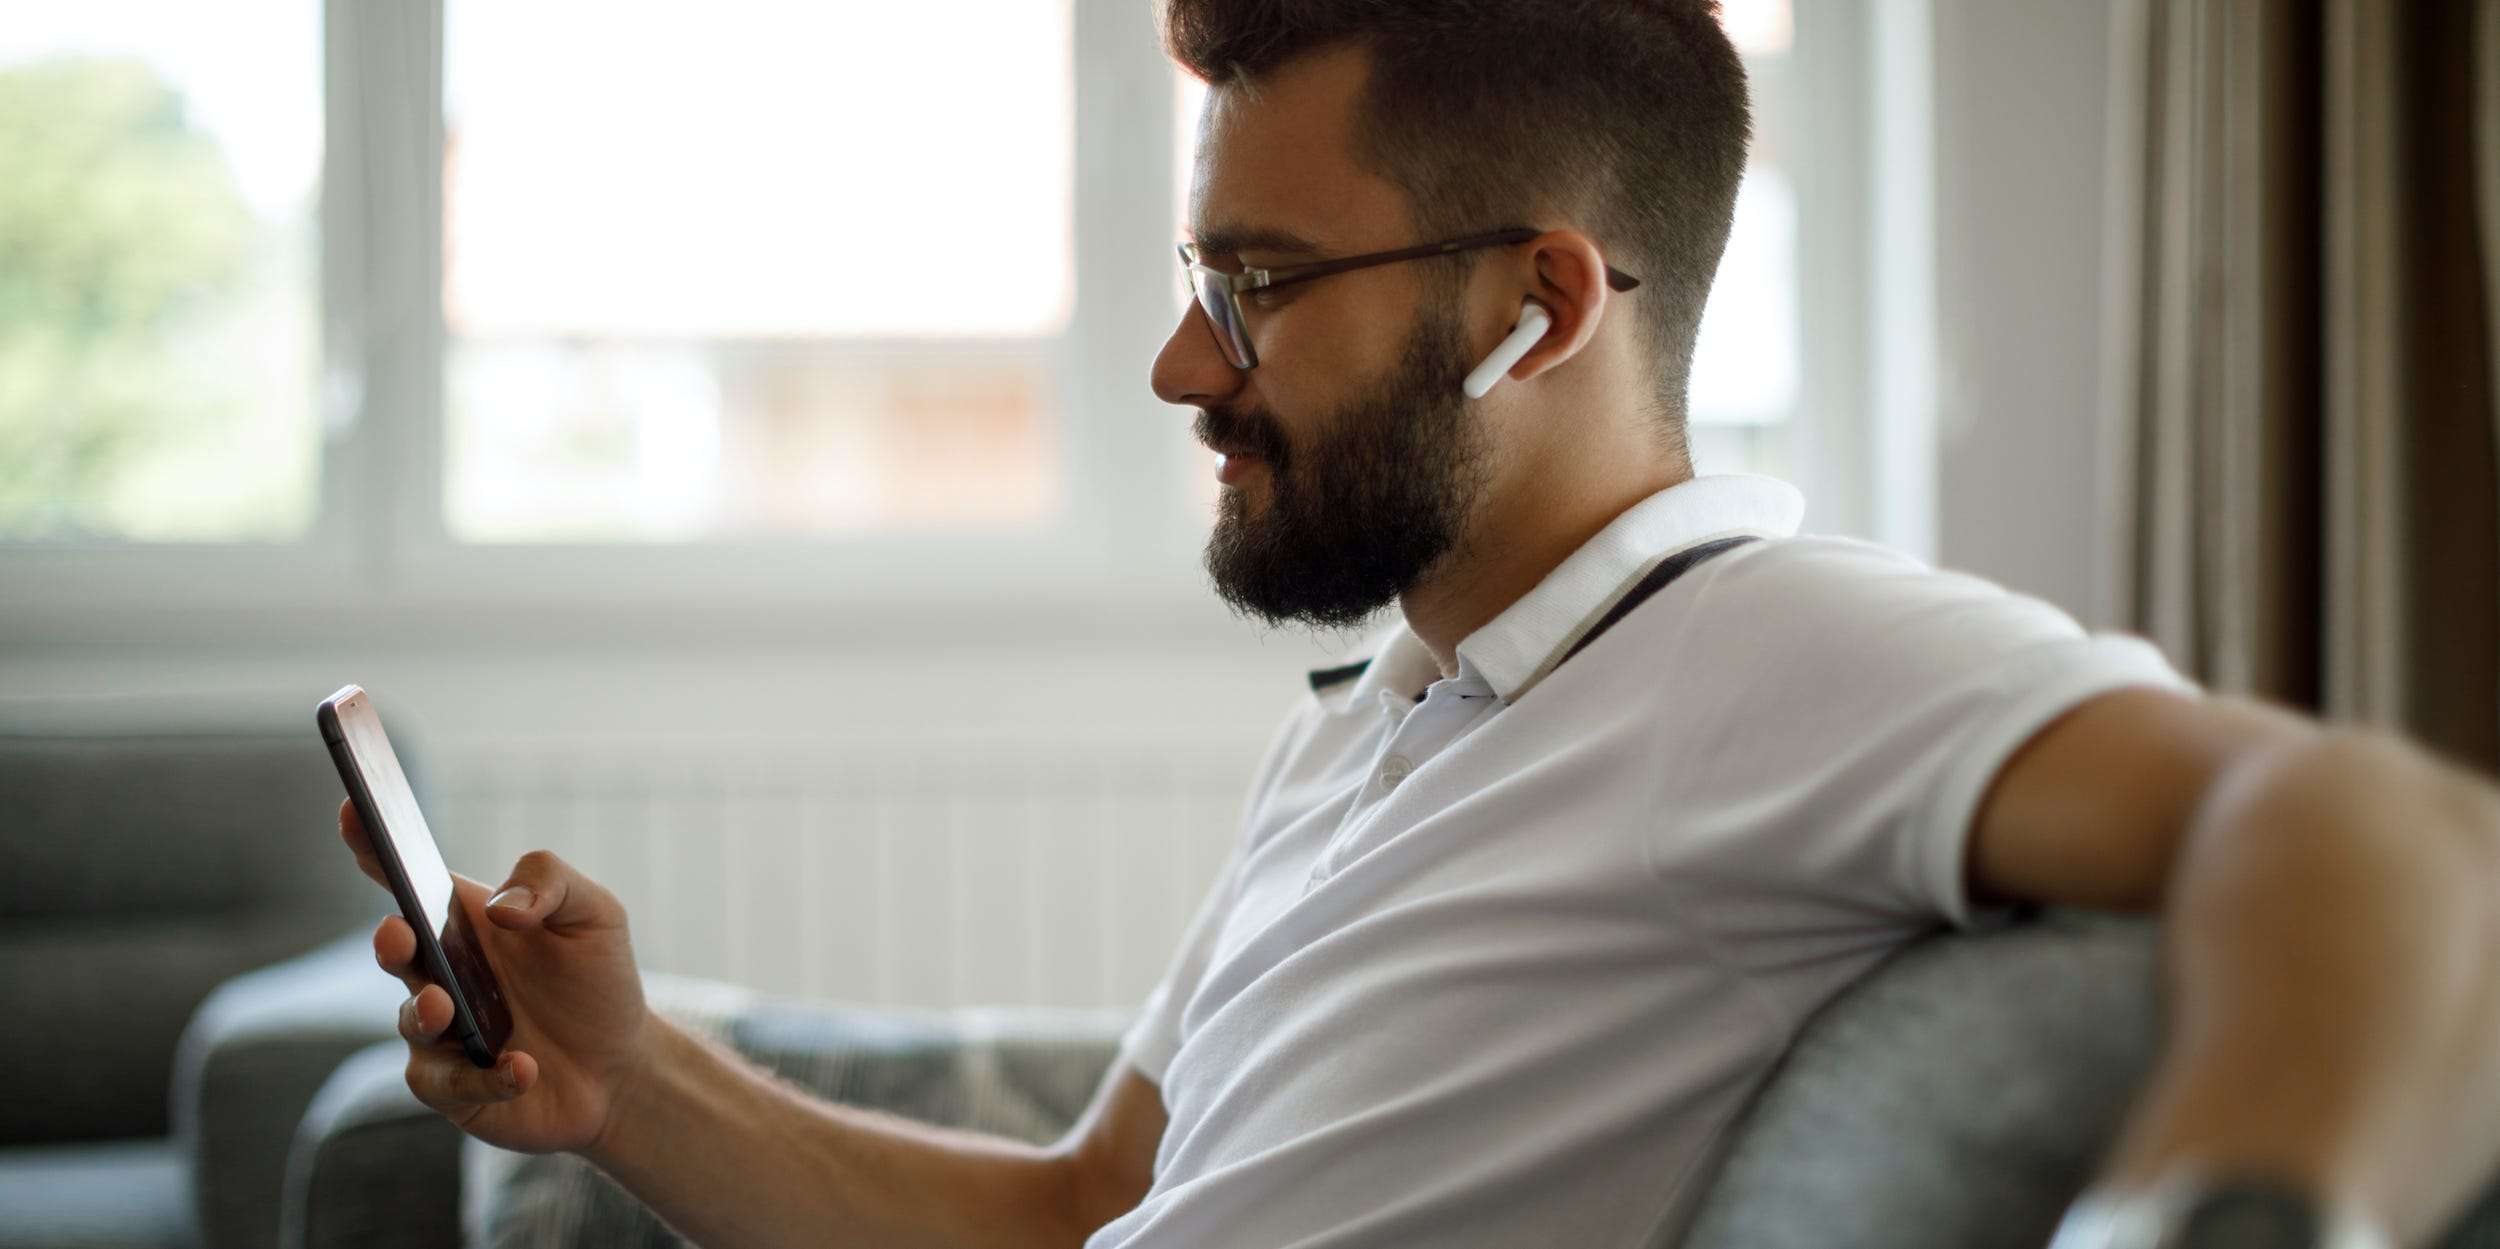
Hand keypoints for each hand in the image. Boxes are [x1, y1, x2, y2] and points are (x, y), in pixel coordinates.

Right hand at [339, 798, 652, 1155]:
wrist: (622, 1067)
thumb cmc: (598, 981)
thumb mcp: (596, 916)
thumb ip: (553, 884)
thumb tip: (503, 908)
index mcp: (465, 922)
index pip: (407, 879)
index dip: (373, 845)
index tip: (354, 810)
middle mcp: (441, 974)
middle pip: (395, 950)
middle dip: (390, 941)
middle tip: (399, 933)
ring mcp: (441, 1033)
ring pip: (411, 1021)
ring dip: (426, 1014)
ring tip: (450, 1008)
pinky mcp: (455, 1088)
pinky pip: (449, 1083)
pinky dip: (485, 1077)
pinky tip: (523, 1068)